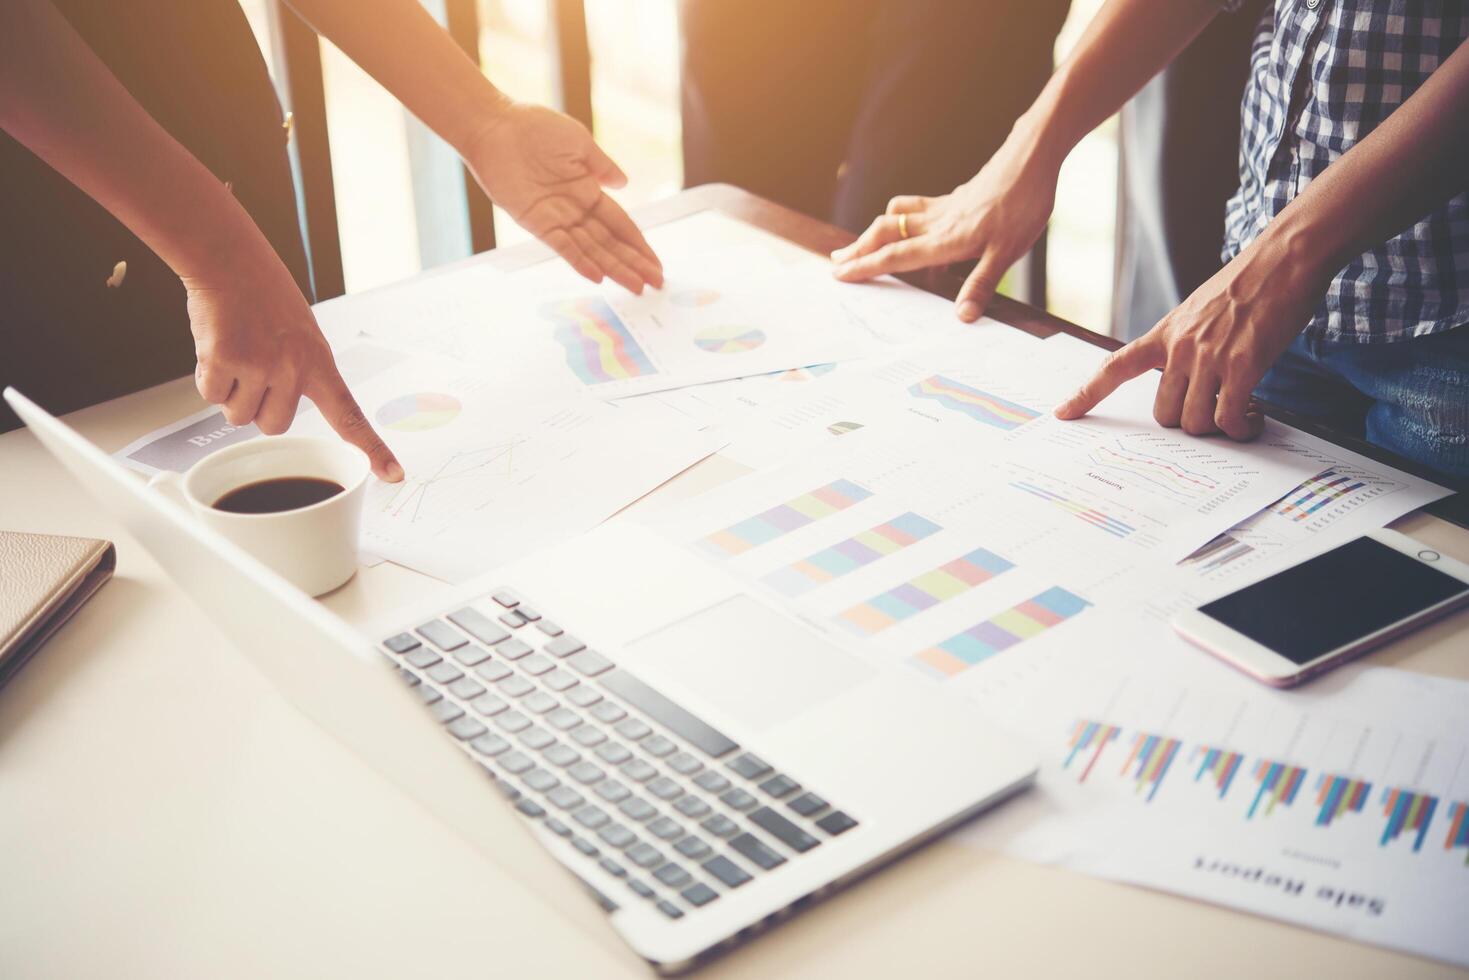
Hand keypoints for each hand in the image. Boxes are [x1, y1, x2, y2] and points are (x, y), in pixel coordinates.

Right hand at [185, 244, 404, 481]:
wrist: (230, 260)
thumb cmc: (264, 296)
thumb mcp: (302, 334)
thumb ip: (300, 372)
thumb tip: (277, 409)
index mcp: (319, 363)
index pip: (350, 416)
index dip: (372, 449)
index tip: (394, 475)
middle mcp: (292, 369)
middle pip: (274, 427)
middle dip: (259, 409)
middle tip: (255, 372)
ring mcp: (257, 366)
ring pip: (238, 416)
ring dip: (231, 394)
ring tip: (236, 354)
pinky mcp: (222, 360)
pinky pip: (210, 396)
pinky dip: (208, 378)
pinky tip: (217, 347)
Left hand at [462, 101, 661, 293]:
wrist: (497, 125)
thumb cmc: (535, 127)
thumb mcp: (579, 143)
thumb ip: (602, 166)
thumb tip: (624, 183)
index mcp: (589, 190)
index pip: (620, 224)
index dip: (639, 244)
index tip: (655, 264)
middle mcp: (575, 209)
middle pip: (610, 243)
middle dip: (634, 263)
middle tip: (656, 284)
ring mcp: (557, 218)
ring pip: (592, 250)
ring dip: (614, 269)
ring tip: (636, 287)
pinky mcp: (536, 222)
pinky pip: (562, 246)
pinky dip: (580, 261)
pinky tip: (598, 276)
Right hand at [830, 123, 1060, 321]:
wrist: (1031, 159)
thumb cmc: (1023, 204)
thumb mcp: (1008, 252)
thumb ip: (981, 284)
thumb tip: (962, 316)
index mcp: (945, 239)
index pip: (895, 257)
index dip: (866, 267)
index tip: (840, 274)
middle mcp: (936, 222)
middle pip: (884, 233)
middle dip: (858, 248)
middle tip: (836, 262)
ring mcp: (942, 208)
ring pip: (895, 218)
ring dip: (873, 231)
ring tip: (860, 244)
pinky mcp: (951, 198)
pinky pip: (914, 209)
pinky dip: (898, 219)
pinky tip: (906, 228)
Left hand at [1054, 233, 1331, 439]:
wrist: (1284, 258)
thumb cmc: (1249, 283)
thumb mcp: (1200, 309)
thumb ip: (1186, 341)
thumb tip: (1190, 378)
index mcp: (1165, 333)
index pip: (1115, 367)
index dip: (1086, 394)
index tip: (1063, 413)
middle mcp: (1179, 347)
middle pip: (1165, 415)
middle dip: (1189, 422)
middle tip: (1215, 410)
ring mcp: (1208, 357)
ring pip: (1196, 422)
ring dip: (1218, 428)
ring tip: (1240, 414)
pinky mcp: (1242, 365)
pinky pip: (1229, 418)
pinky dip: (1241, 427)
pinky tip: (1253, 418)